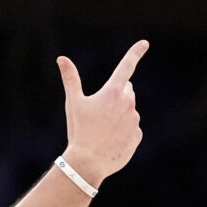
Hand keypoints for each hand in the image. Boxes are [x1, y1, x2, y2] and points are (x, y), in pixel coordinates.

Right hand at [56, 39, 148, 187]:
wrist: (88, 163)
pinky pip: (132, 129)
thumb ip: (70, 79)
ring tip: (102, 130)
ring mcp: (134, 120)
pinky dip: (123, 132)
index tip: (145, 43)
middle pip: (126, 91)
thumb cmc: (79, 131)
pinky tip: (110, 140)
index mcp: (112, 92)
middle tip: (99, 112)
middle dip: (116, 95)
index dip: (135, 53)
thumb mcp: (73, 103)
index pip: (126, 66)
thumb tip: (61, 58)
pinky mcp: (137, 136)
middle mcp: (128, 103)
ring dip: (119, 115)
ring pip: (129, 111)